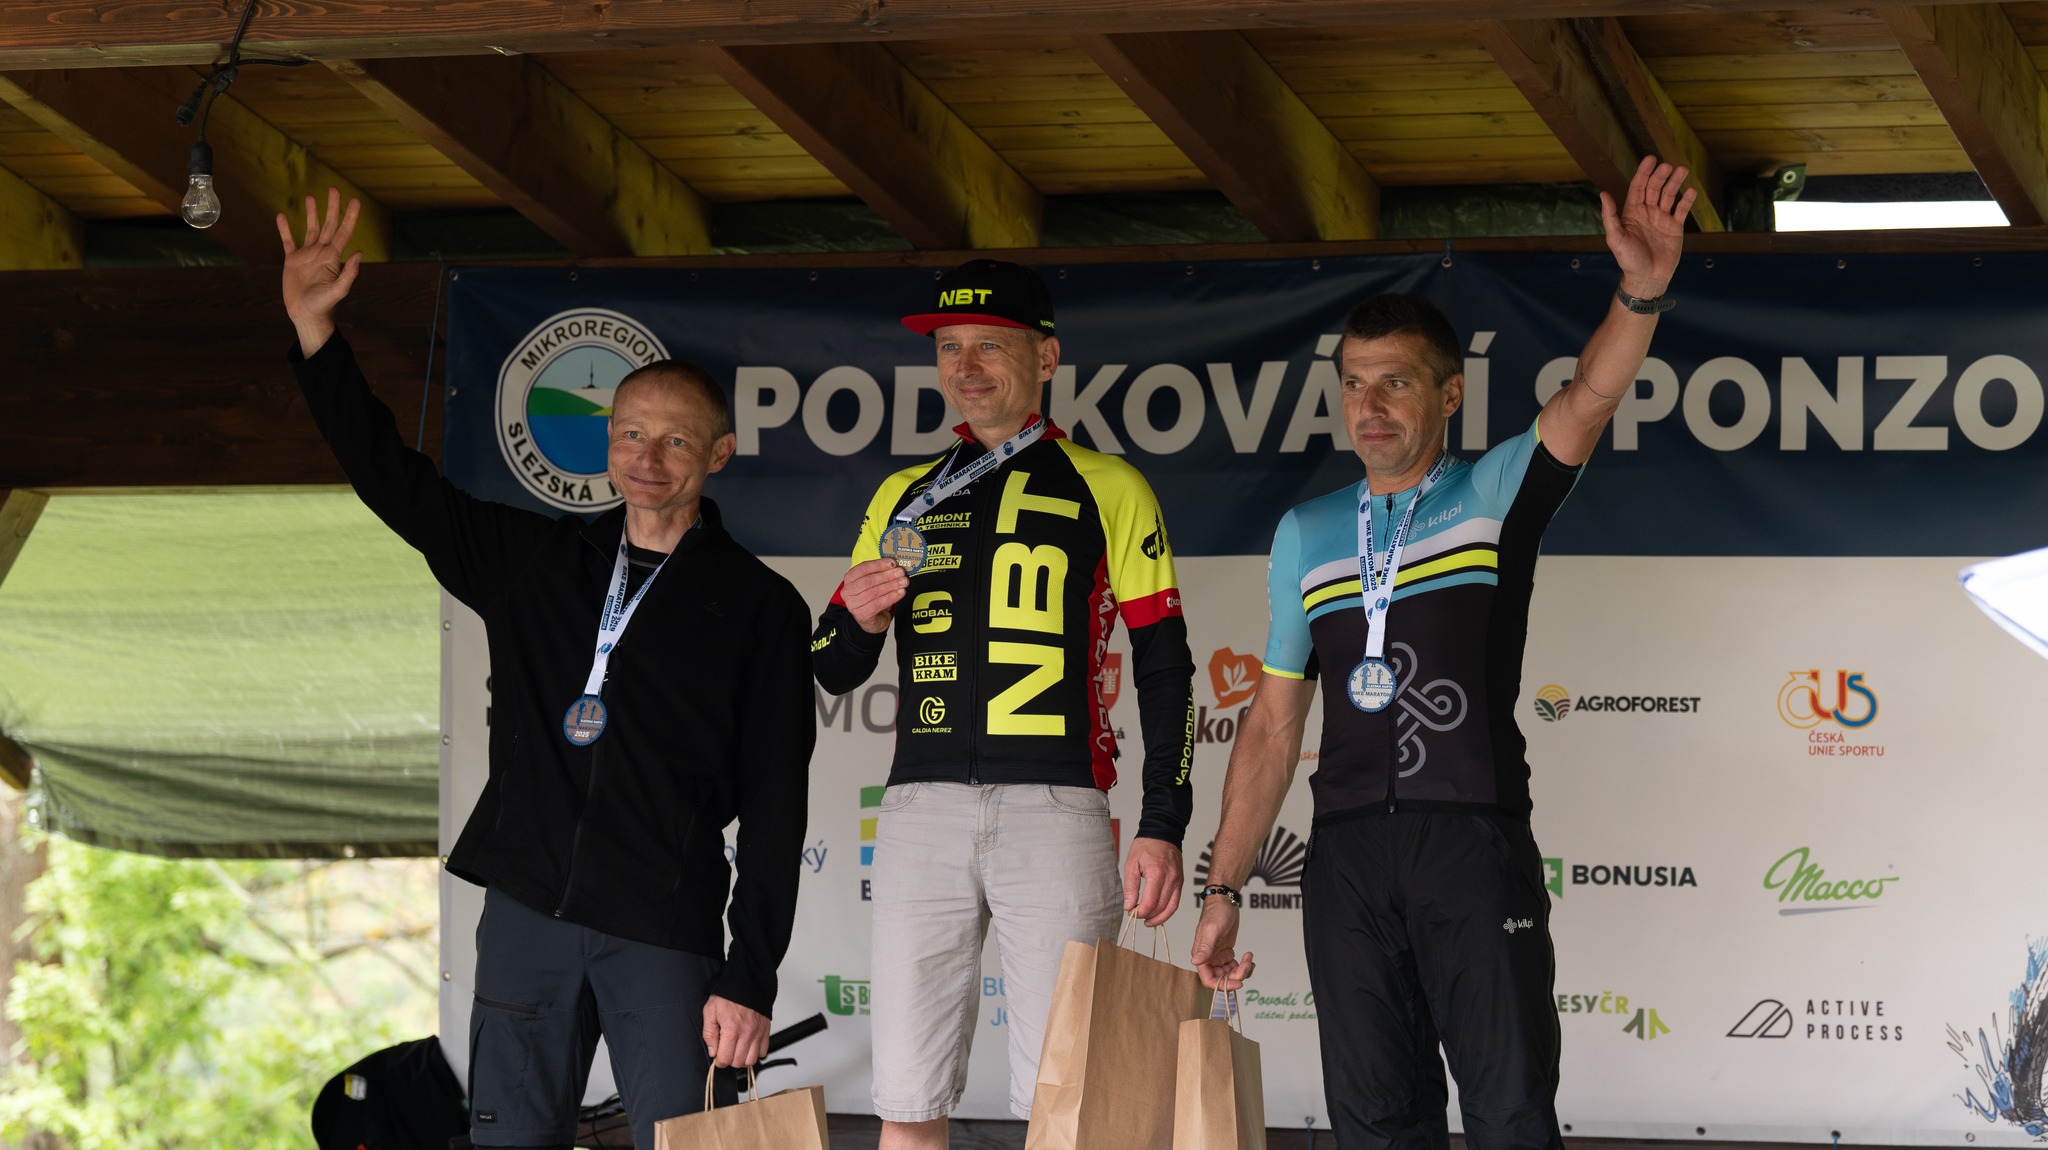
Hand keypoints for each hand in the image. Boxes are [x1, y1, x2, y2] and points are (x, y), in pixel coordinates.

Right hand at [277, 187, 363, 356]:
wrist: (306, 315)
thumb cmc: (324, 305)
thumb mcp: (338, 291)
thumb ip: (349, 273)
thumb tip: (358, 253)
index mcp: (333, 257)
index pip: (344, 232)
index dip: (350, 217)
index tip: (355, 201)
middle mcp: (321, 253)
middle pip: (329, 225)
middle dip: (332, 207)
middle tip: (334, 189)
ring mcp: (307, 255)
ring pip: (310, 229)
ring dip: (311, 213)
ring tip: (310, 197)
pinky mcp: (292, 261)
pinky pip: (288, 241)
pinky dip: (285, 229)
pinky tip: (282, 216)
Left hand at [701, 995, 769, 1067]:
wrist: (746, 982)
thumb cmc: (728, 995)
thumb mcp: (710, 1011)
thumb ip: (709, 1034)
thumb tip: (713, 1052)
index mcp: (732, 1029)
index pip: (725, 1059)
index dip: (718, 1061)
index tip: (717, 1056)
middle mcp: (747, 1032)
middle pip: (738, 1063)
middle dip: (729, 1060)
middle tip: (726, 1050)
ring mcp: (758, 1032)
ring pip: (751, 1060)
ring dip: (742, 1058)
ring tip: (737, 1049)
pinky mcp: (765, 1031)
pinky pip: (763, 1052)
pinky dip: (755, 1052)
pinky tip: (747, 1045)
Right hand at [840, 557, 908, 633]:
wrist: (873, 619)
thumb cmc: (873, 598)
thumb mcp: (875, 583)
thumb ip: (882, 573)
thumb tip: (895, 566)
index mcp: (850, 578)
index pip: (863, 568)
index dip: (879, 565)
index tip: (892, 563)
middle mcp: (848, 591)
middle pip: (869, 580)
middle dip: (887, 576)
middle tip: (900, 573)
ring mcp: (853, 604)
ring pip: (874, 592)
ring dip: (891, 586)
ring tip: (903, 582)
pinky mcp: (861, 614)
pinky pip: (878, 604)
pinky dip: (891, 597)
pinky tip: (900, 593)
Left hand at [1122, 837, 1182, 926]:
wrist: (1163, 833)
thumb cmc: (1146, 846)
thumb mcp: (1131, 864)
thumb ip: (1130, 887)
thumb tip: (1129, 906)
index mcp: (1157, 874)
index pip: (1150, 903)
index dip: (1140, 912)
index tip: (1131, 912)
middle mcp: (1171, 879)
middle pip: (1161, 908)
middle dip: (1148, 916)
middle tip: (1136, 916)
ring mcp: (1178, 881)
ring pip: (1171, 908)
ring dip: (1159, 918)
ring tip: (1148, 921)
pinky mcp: (1180, 882)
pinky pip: (1176, 902)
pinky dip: (1167, 911)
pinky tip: (1158, 914)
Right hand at [1189, 896, 1253, 990]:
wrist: (1225, 901)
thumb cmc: (1216, 912)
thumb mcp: (1211, 929)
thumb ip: (1204, 947)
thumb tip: (1195, 962)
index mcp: (1202, 955)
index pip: (1209, 980)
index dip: (1222, 985)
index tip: (1237, 982)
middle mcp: (1209, 958)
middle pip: (1222, 979)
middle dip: (1236, 976)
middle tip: (1246, 965)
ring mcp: (1218, 956)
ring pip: (1230, 974)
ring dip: (1242, 971)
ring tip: (1249, 958)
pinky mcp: (1227, 953)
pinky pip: (1235, 967)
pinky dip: (1244, 965)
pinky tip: (1248, 956)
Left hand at [1599, 156, 1695, 300]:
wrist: (1647, 279)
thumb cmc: (1628, 260)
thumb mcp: (1615, 239)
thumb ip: (1610, 217)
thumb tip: (1603, 193)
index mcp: (1631, 212)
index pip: (1638, 187)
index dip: (1643, 173)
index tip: (1650, 159)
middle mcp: (1647, 212)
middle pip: (1654, 188)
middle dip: (1660, 176)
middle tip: (1667, 166)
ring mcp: (1662, 218)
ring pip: (1669, 195)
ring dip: (1675, 183)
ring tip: (1682, 170)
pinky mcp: (1675, 227)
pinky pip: (1682, 210)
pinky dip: (1687, 201)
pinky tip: (1691, 191)